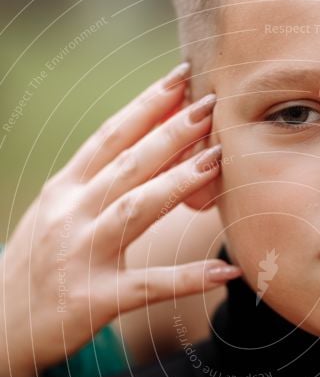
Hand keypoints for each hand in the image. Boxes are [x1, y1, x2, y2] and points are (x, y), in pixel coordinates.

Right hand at [0, 62, 239, 376]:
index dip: (146, 105)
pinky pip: (150, 285)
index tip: (181, 77)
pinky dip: (189, 279)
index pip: (108, 137)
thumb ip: (96, 184)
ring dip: (176, 182)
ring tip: (215, 160)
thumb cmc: (38, 264)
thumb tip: (151, 149)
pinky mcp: (95, 299)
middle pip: (126, 164)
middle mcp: (69, 215)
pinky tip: (225, 272)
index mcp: (62, 190)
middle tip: (209, 104)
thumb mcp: (57, 214)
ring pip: (134, 209)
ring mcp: (81, 255)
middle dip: (169, 132)